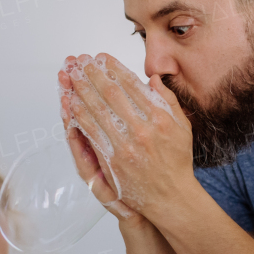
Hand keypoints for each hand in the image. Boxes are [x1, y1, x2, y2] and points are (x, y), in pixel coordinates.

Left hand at [56, 53, 194, 219]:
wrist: (171, 197)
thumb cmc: (177, 161)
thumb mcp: (182, 127)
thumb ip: (168, 101)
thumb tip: (152, 79)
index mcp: (159, 117)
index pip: (131, 85)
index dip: (113, 68)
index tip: (101, 57)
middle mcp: (141, 130)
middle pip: (111, 95)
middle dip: (93, 75)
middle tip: (80, 61)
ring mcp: (125, 146)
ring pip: (98, 112)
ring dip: (81, 92)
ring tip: (70, 77)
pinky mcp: (113, 161)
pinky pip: (92, 134)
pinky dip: (81, 118)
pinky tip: (72, 105)